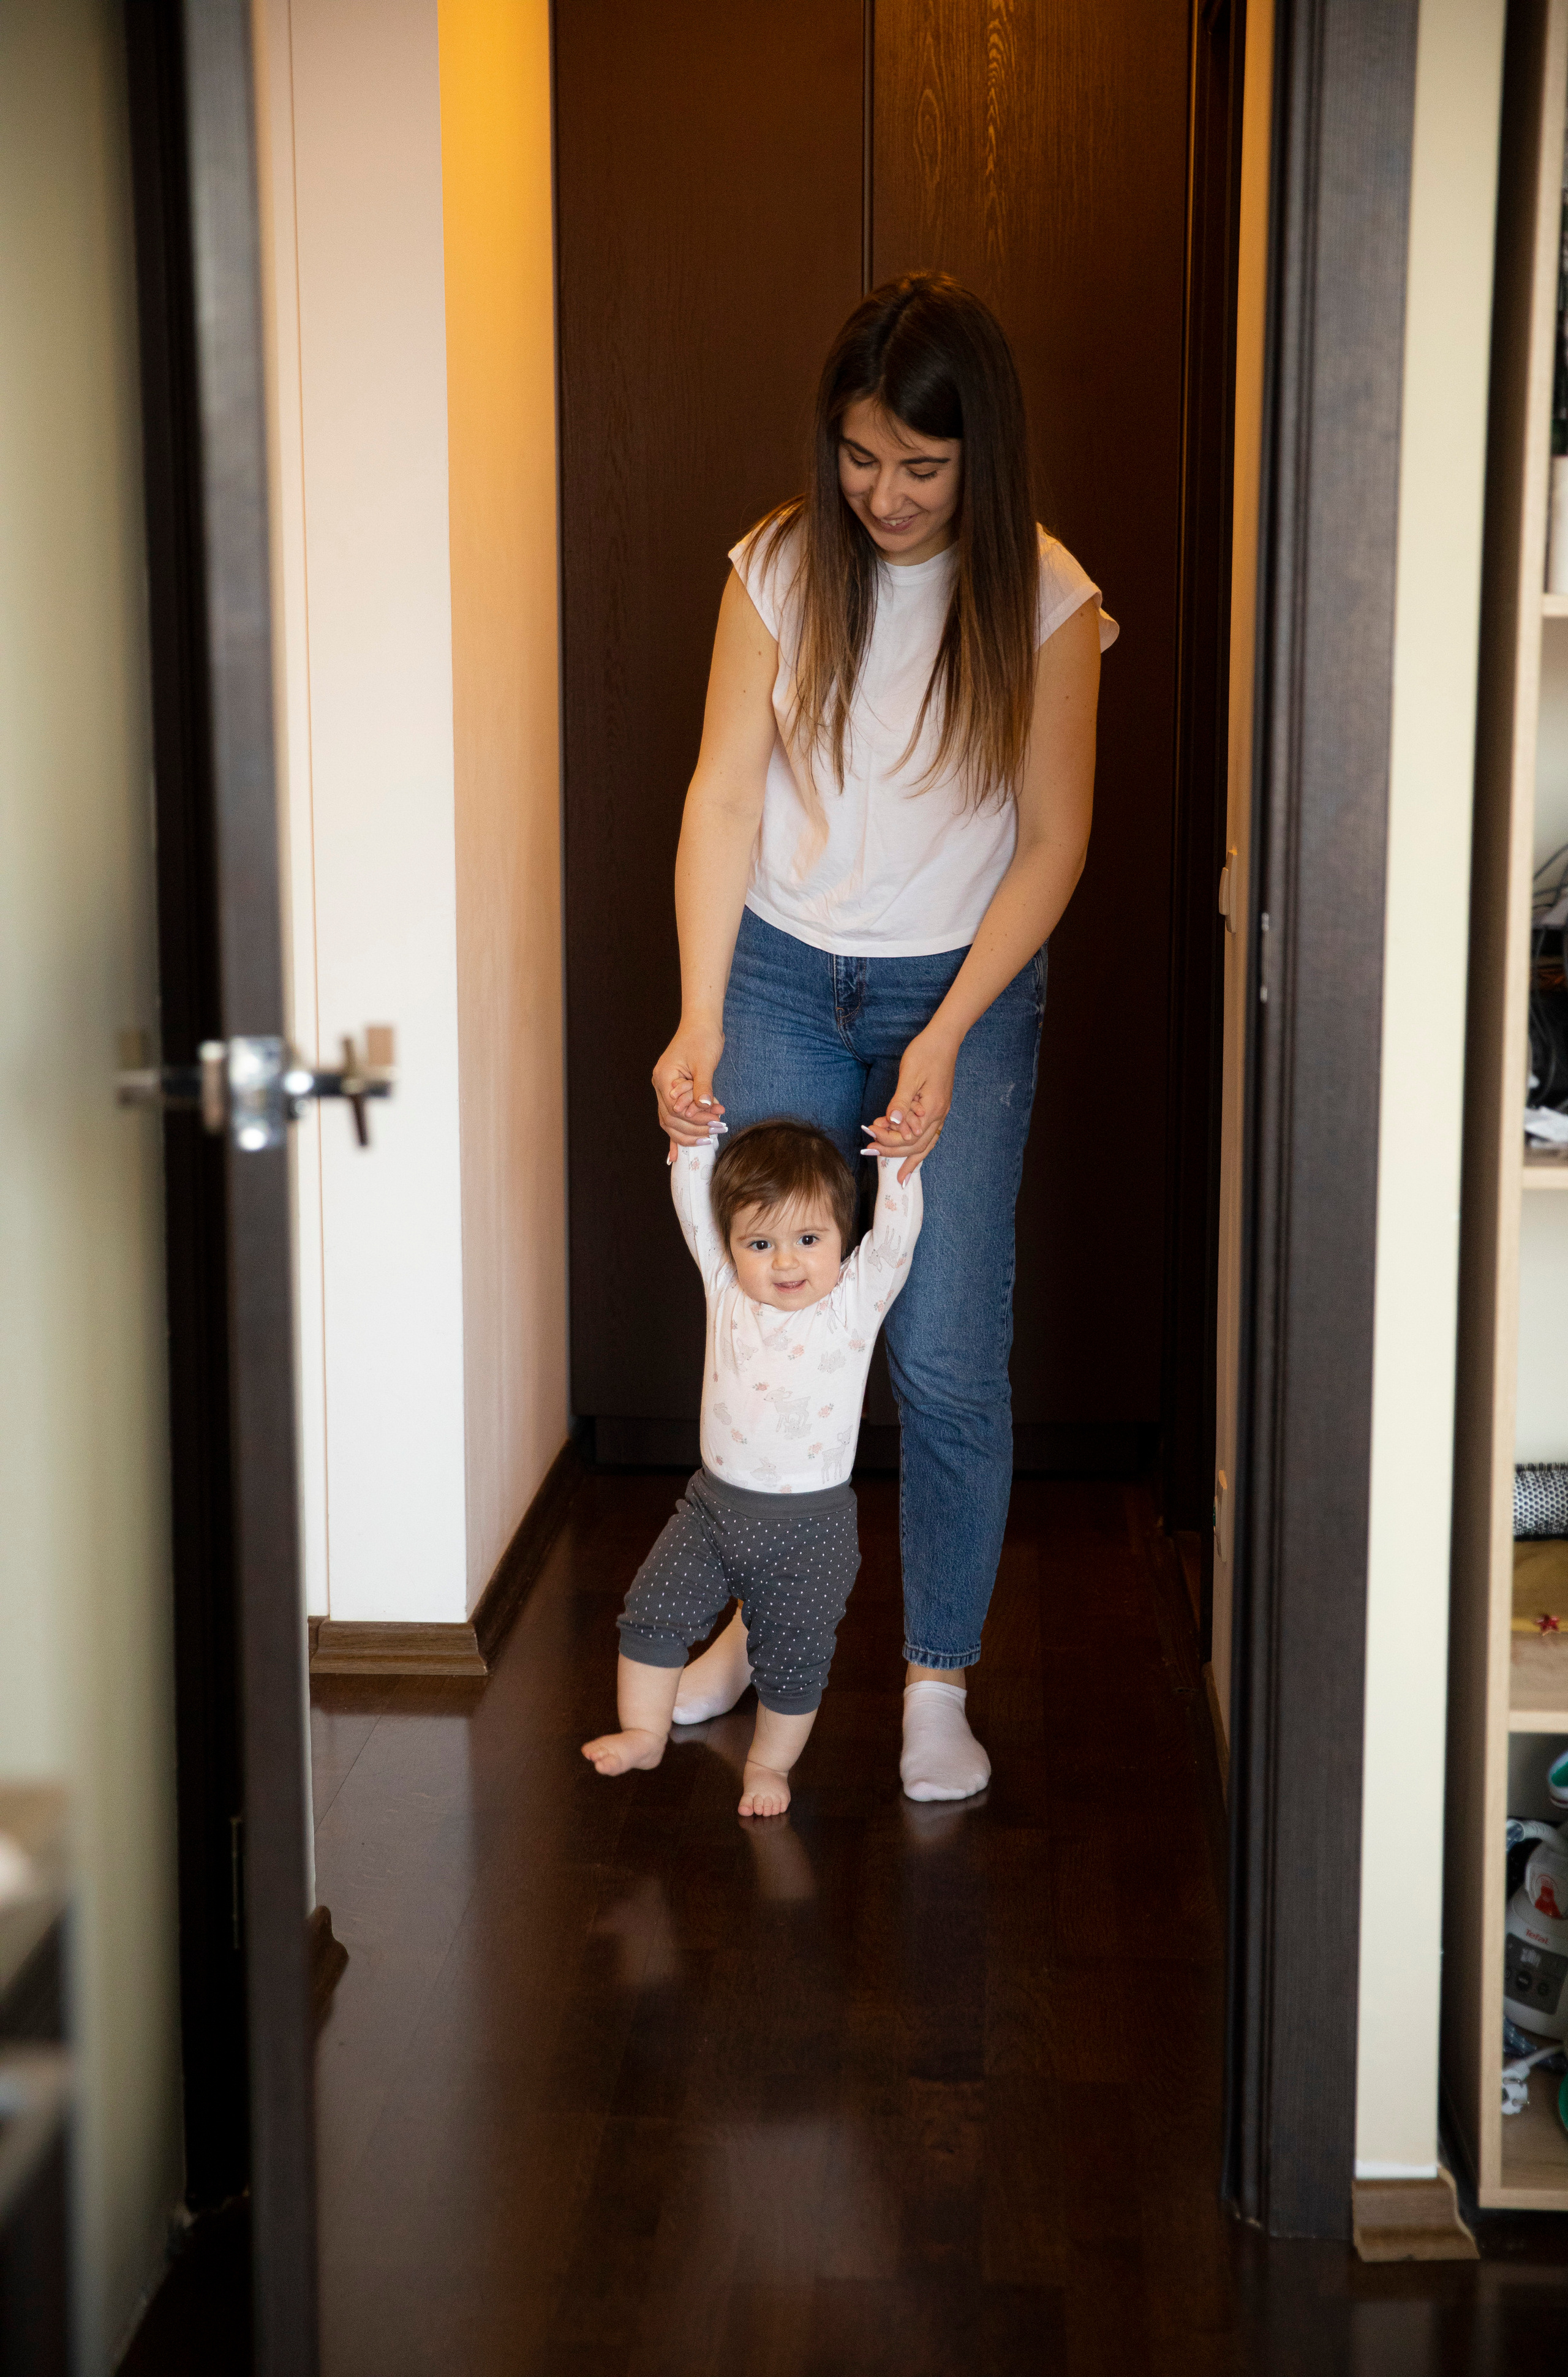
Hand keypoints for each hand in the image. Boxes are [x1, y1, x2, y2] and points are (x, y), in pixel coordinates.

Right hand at [654, 1017, 726, 1150]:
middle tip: (716, 1131)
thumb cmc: (702, 1038)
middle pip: (671, 1119)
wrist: (701, 1023)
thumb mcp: (705, 1062)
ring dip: (688, 1132)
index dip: (695, 1119)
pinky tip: (674, 1155)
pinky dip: (675, 1135)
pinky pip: (671, 1116)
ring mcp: (664, 1089)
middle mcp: (660, 1085)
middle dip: (694, 1129)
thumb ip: (703, 1086)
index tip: (716, 1122)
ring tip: (709, 1137)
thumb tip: (704, 1108)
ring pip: (670, 1121)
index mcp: (664, 1078)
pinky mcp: (673, 1091)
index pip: (676, 1109)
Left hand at [863, 1027, 957, 1182]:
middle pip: (917, 1145)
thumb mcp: (910, 1076)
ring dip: (909, 1157)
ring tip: (899, 1173)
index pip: (907, 1136)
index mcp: (932, 1108)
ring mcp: (941, 1113)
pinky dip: (920, 1148)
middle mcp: (939, 1115)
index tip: (869, 1137)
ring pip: (926, 1144)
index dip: (887, 1139)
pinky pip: (930, 1136)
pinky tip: (912, 1153)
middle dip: (894, 1152)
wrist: (944, 1039)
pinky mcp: (938, 1108)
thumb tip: (892, 1123)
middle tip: (872, 1152)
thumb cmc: (926, 1053)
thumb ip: (901, 1101)